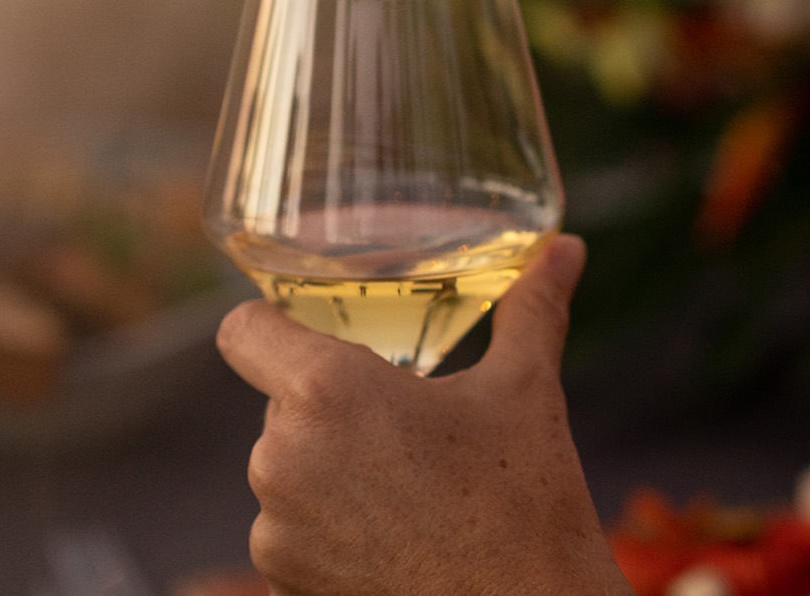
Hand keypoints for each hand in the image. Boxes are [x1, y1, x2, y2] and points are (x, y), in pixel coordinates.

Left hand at [217, 235, 630, 595]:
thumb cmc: (524, 506)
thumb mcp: (526, 392)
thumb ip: (533, 308)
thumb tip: (565, 248)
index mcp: (326, 391)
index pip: (244, 330)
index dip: (272, 323)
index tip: (310, 331)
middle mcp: (281, 456)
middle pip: (278, 403)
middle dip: (330, 407)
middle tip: (401, 424)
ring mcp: (275, 529)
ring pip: (285, 469)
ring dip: (328, 469)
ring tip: (405, 490)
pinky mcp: (282, 582)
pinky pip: (289, 532)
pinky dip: (328, 529)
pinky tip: (393, 538)